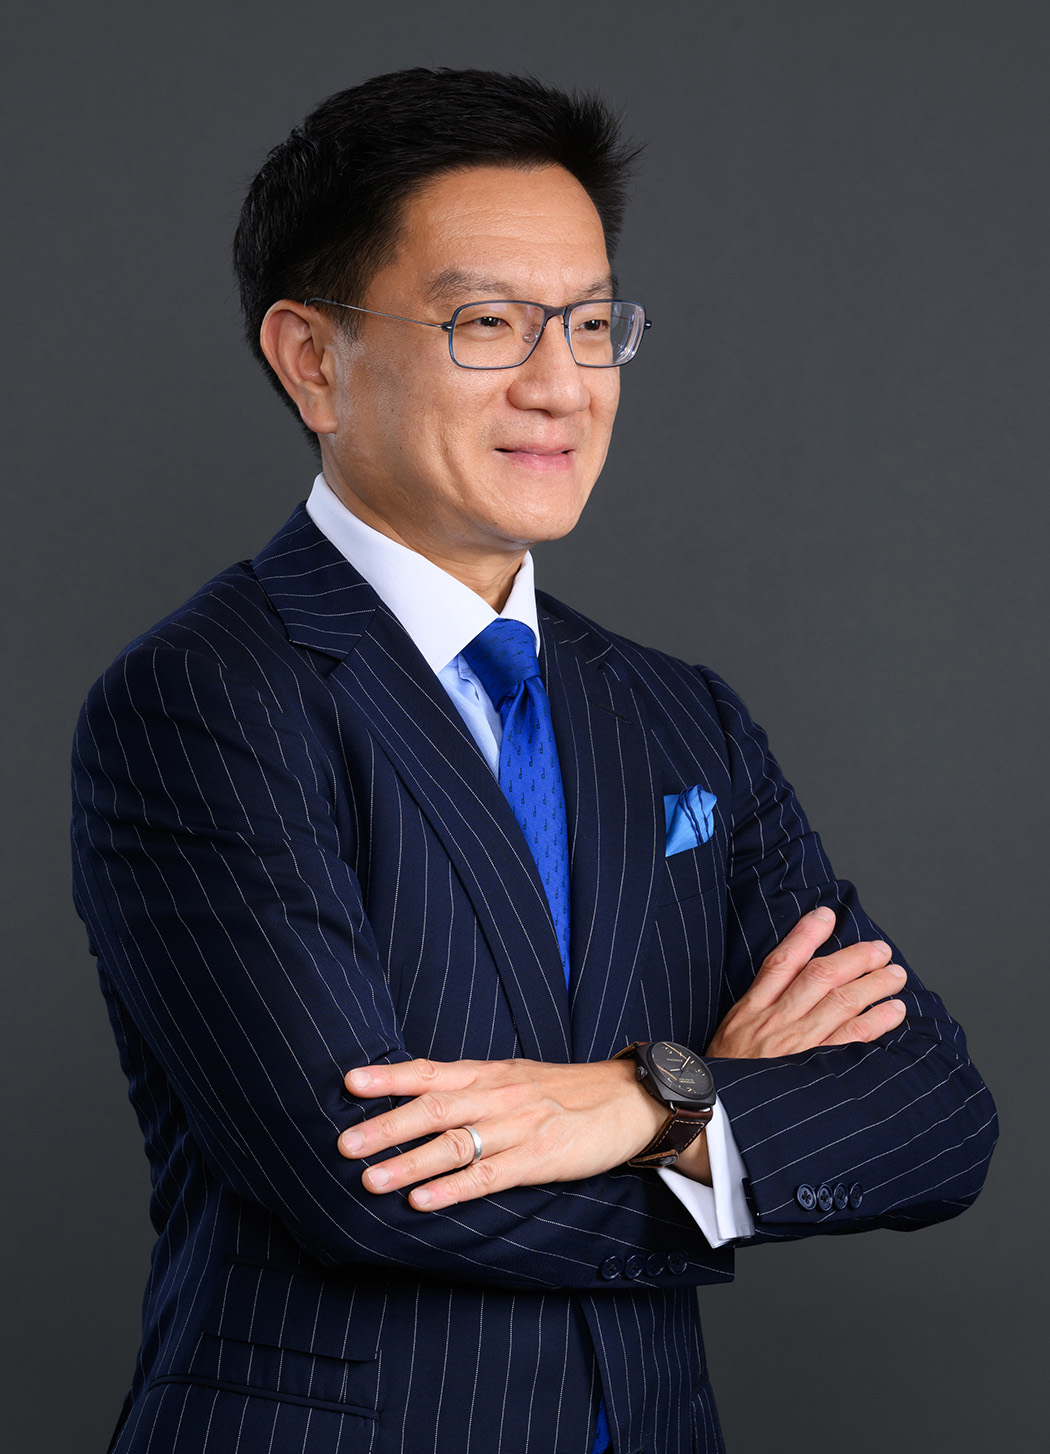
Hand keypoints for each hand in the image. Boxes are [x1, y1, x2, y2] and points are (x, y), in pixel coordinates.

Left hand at [337, 1056, 672, 1210]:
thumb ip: (471, 1085)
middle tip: (345, 1144)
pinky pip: (489, 1175)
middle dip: (386, 1127)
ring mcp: (519, 1127)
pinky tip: (424, 1201)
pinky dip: (453, 1189)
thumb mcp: (514, 1076)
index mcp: (488, 1073)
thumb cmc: (564, 1091)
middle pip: (434, 1107)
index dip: (389, 1077)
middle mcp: (498, 1095)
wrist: (629, 1100)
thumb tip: (418, 1096)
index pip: (429, 1071)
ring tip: (372, 1180)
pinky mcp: (540, 1158)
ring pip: (455, 1144)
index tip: (350, 1082)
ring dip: (410, 1163)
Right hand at [706, 906, 907, 1058]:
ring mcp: (797, 1045)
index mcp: (751, 1009)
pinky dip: (876, 1022)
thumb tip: (786, 984)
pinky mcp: (814, 1070)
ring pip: (841, 1002)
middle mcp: (775, 1021)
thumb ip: (754, 1010)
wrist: (716, 1113)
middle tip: (880, 949)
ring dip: (873, 984)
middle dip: (855, 957)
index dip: (805, 935)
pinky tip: (894, 1011)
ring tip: (895, 974)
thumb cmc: (727, 1076)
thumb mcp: (729, 1034)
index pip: (781, 961)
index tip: (827, 915)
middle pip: (820, 976)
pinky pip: (852, 1040)